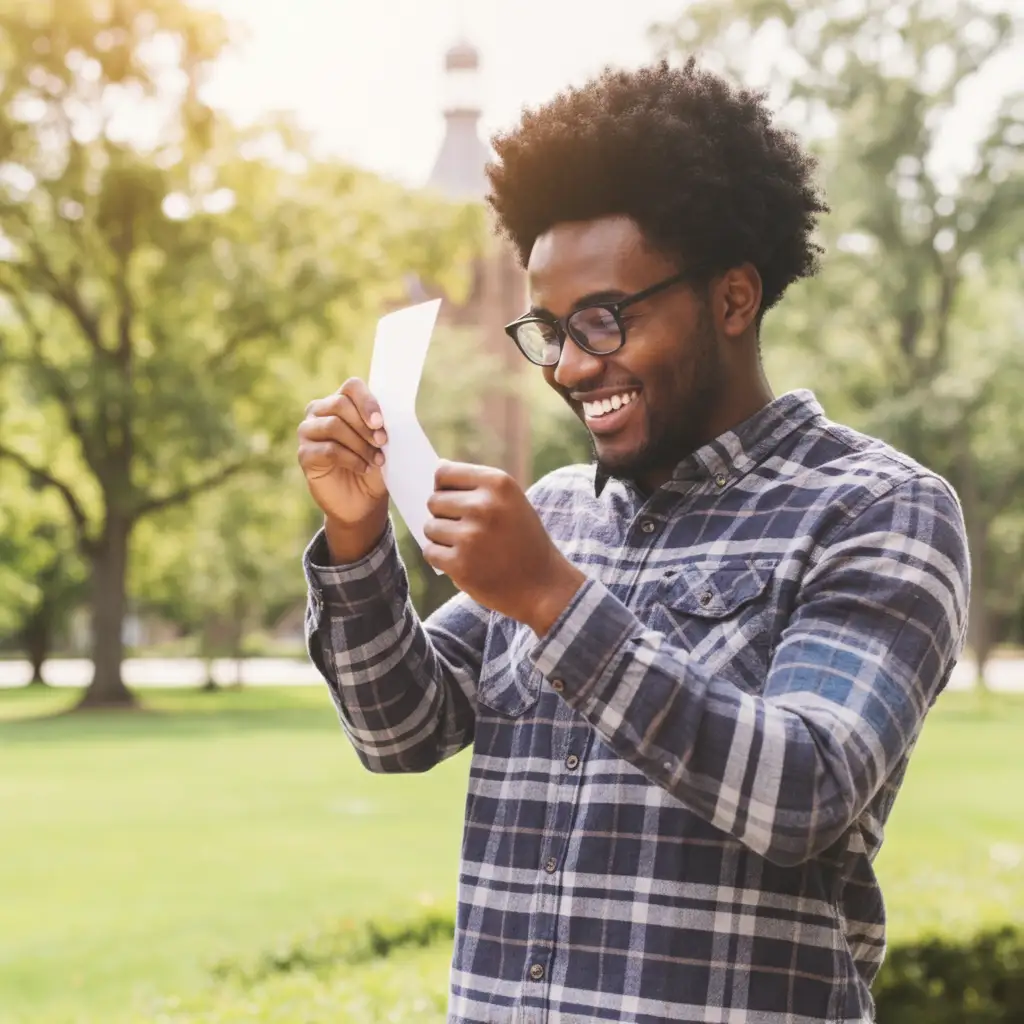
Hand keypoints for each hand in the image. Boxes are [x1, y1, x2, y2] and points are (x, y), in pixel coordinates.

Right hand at [297, 378, 389, 561]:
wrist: (363, 501)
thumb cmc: (374, 466)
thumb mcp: (383, 443)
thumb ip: (381, 424)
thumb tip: (385, 415)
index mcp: (341, 402)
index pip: (352, 387)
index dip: (367, 401)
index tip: (380, 422)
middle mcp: (319, 412)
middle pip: (340, 404)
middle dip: (365, 425)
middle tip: (382, 443)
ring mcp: (308, 432)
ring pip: (334, 425)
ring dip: (360, 444)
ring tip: (376, 460)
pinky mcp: (305, 455)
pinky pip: (328, 449)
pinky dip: (351, 459)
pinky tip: (363, 467)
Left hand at [423, 461, 585, 634]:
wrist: (544, 586)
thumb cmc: (523, 541)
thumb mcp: (511, 502)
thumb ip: (478, 486)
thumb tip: (438, 467)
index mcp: (498, 483)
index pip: (444, 473)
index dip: (443, 488)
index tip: (455, 501)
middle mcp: (484, 506)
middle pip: (434, 501)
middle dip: (444, 516)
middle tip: (468, 530)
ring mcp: (471, 535)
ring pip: (430, 527)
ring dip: (443, 539)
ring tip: (470, 548)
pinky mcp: (460, 564)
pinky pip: (430, 552)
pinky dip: (441, 559)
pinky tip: (464, 562)